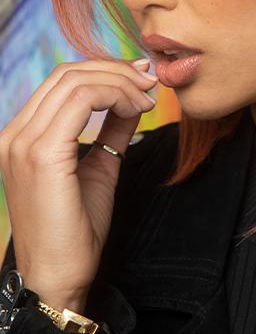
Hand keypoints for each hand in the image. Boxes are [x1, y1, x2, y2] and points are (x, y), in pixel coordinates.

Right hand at [0, 58, 157, 312]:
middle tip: (149, 81)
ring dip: (120, 82)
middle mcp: (16, 133)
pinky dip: (115, 95)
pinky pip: (82, 101)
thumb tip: (134, 96)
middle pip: (68, 73)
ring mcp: (23, 142)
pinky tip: (137, 109)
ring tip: (147, 98)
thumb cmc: (76, 229)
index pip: (62, 80)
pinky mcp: (41, 154)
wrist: (59, 276)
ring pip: (76, 81)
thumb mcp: (99, 166)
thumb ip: (112, 128)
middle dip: (115, 70)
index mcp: (23, 135)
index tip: (140, 77)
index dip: (104, 69)